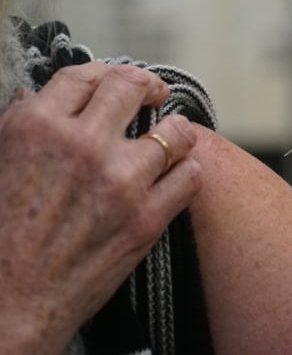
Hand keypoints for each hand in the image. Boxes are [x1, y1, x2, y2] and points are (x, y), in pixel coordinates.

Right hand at [0, 62, 200, 354]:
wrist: (10, 303)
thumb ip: (18, 125)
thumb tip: (33, 96)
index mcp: (39, 127)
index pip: (86, 75)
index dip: (106, 72)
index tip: (119, 80)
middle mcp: (84, 145)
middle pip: (133, 87)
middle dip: (148, 86)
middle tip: (155, 95)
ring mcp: (121, 180)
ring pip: (175, 131)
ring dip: (176, 132)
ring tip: (172, 138)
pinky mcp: (148, 217)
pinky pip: (191, 176)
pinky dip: (188, 172)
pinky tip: (178, 176)